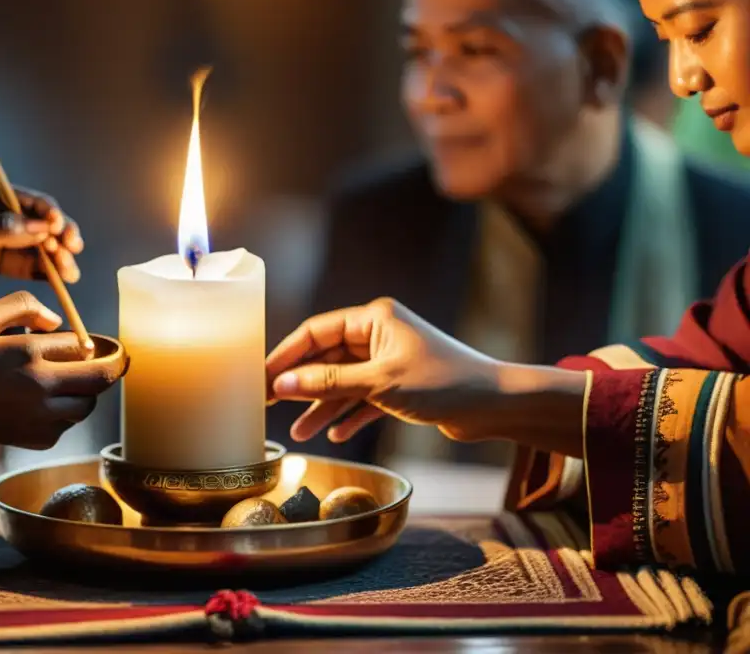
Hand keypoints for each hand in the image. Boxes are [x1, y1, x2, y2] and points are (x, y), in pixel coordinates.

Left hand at [0, 179, 83, 319]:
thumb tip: (42, 228)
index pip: (21, 199)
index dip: (46, 213)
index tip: (61, 230)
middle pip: (34, 222)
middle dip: (57, 236)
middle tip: (73, 251)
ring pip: (35, 245)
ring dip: (55, 257)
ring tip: (70, 273)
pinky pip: (26, 265)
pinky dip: (44, 271)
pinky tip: (60, 280)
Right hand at [0, 292, 125, 457]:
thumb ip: (22, 305)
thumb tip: (56, 320)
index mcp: (29, 355)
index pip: (84, 344)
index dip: (92, 338)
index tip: (91, 338)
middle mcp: (40, 389)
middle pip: (100, 380)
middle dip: (107, 366)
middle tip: (105, 357)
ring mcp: (37, 419)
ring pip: (85, 406)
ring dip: (85, 391)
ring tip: (70, 377)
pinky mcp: (29, 439)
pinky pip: (65, 426)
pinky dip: (65, 413)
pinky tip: (46, 398)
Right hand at [266, 297, 500, 444]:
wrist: (494, 405)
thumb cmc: (443, 383)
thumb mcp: (379, 383)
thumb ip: (327, 383)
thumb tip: (280, 384)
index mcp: (374, 318)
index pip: (317, 331)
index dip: (286, 355)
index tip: (261, 377)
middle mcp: (380, 335)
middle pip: (327, 358)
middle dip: (300, 384)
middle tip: (269, 405)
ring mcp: (389, 361)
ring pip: (343, 382)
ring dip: (322, 406)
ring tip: (299, 435)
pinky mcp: (400, 386)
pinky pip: (363, 399)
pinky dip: (349, 415)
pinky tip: (336, 434)